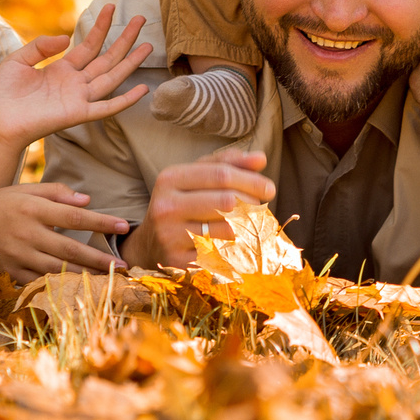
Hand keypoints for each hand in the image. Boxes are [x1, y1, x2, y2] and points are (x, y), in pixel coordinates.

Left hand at [0, 5, 152, 150]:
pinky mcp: (77, 113)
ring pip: (111, 77)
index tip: (111, 7)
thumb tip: (67, 38)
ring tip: (148, 45)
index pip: (88, 45)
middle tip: (141, 19)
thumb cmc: (1, 93)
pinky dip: (124, 100)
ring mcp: (78, 98)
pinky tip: (141, 89)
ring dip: (130, 62)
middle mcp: (74, 83)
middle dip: (124, 39)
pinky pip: (106, 107)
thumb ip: (41, 46)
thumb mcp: (18, 60)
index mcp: (61, 69)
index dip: (100, 26)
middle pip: (106, 58)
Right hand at [0, 183, 131, 278]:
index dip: (101, 222)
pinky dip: (60, 285)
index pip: (75, 216)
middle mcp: (27, 233)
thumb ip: (55, 192)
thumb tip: (87, 199)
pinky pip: (40, 281)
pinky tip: (78, 289)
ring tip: (108, 280)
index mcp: (32, 208)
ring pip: (58, 269)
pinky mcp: (11, 273)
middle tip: (124, 265)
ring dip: (85, 275)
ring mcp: (18, 255)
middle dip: (100, 258)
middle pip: (71, 248)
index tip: (124, 226)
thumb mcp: (22, 190)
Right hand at [131, 149, 275, 267]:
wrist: (149, 244)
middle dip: (252, 203)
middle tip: (263, 207)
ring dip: (245, 227)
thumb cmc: (180, 204)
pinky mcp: (177, 260)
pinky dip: (234, 248)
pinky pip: (220, 253)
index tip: (270, 188)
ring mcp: (170, 235)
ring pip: (227, 229)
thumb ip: (226, 164)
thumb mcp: (195, 178)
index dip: (251, 180)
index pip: (221, 174)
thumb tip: (260, 159)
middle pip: (226, 201)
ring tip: (248, 224)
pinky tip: (236, 244)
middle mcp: (166, 206)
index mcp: (170, 178)